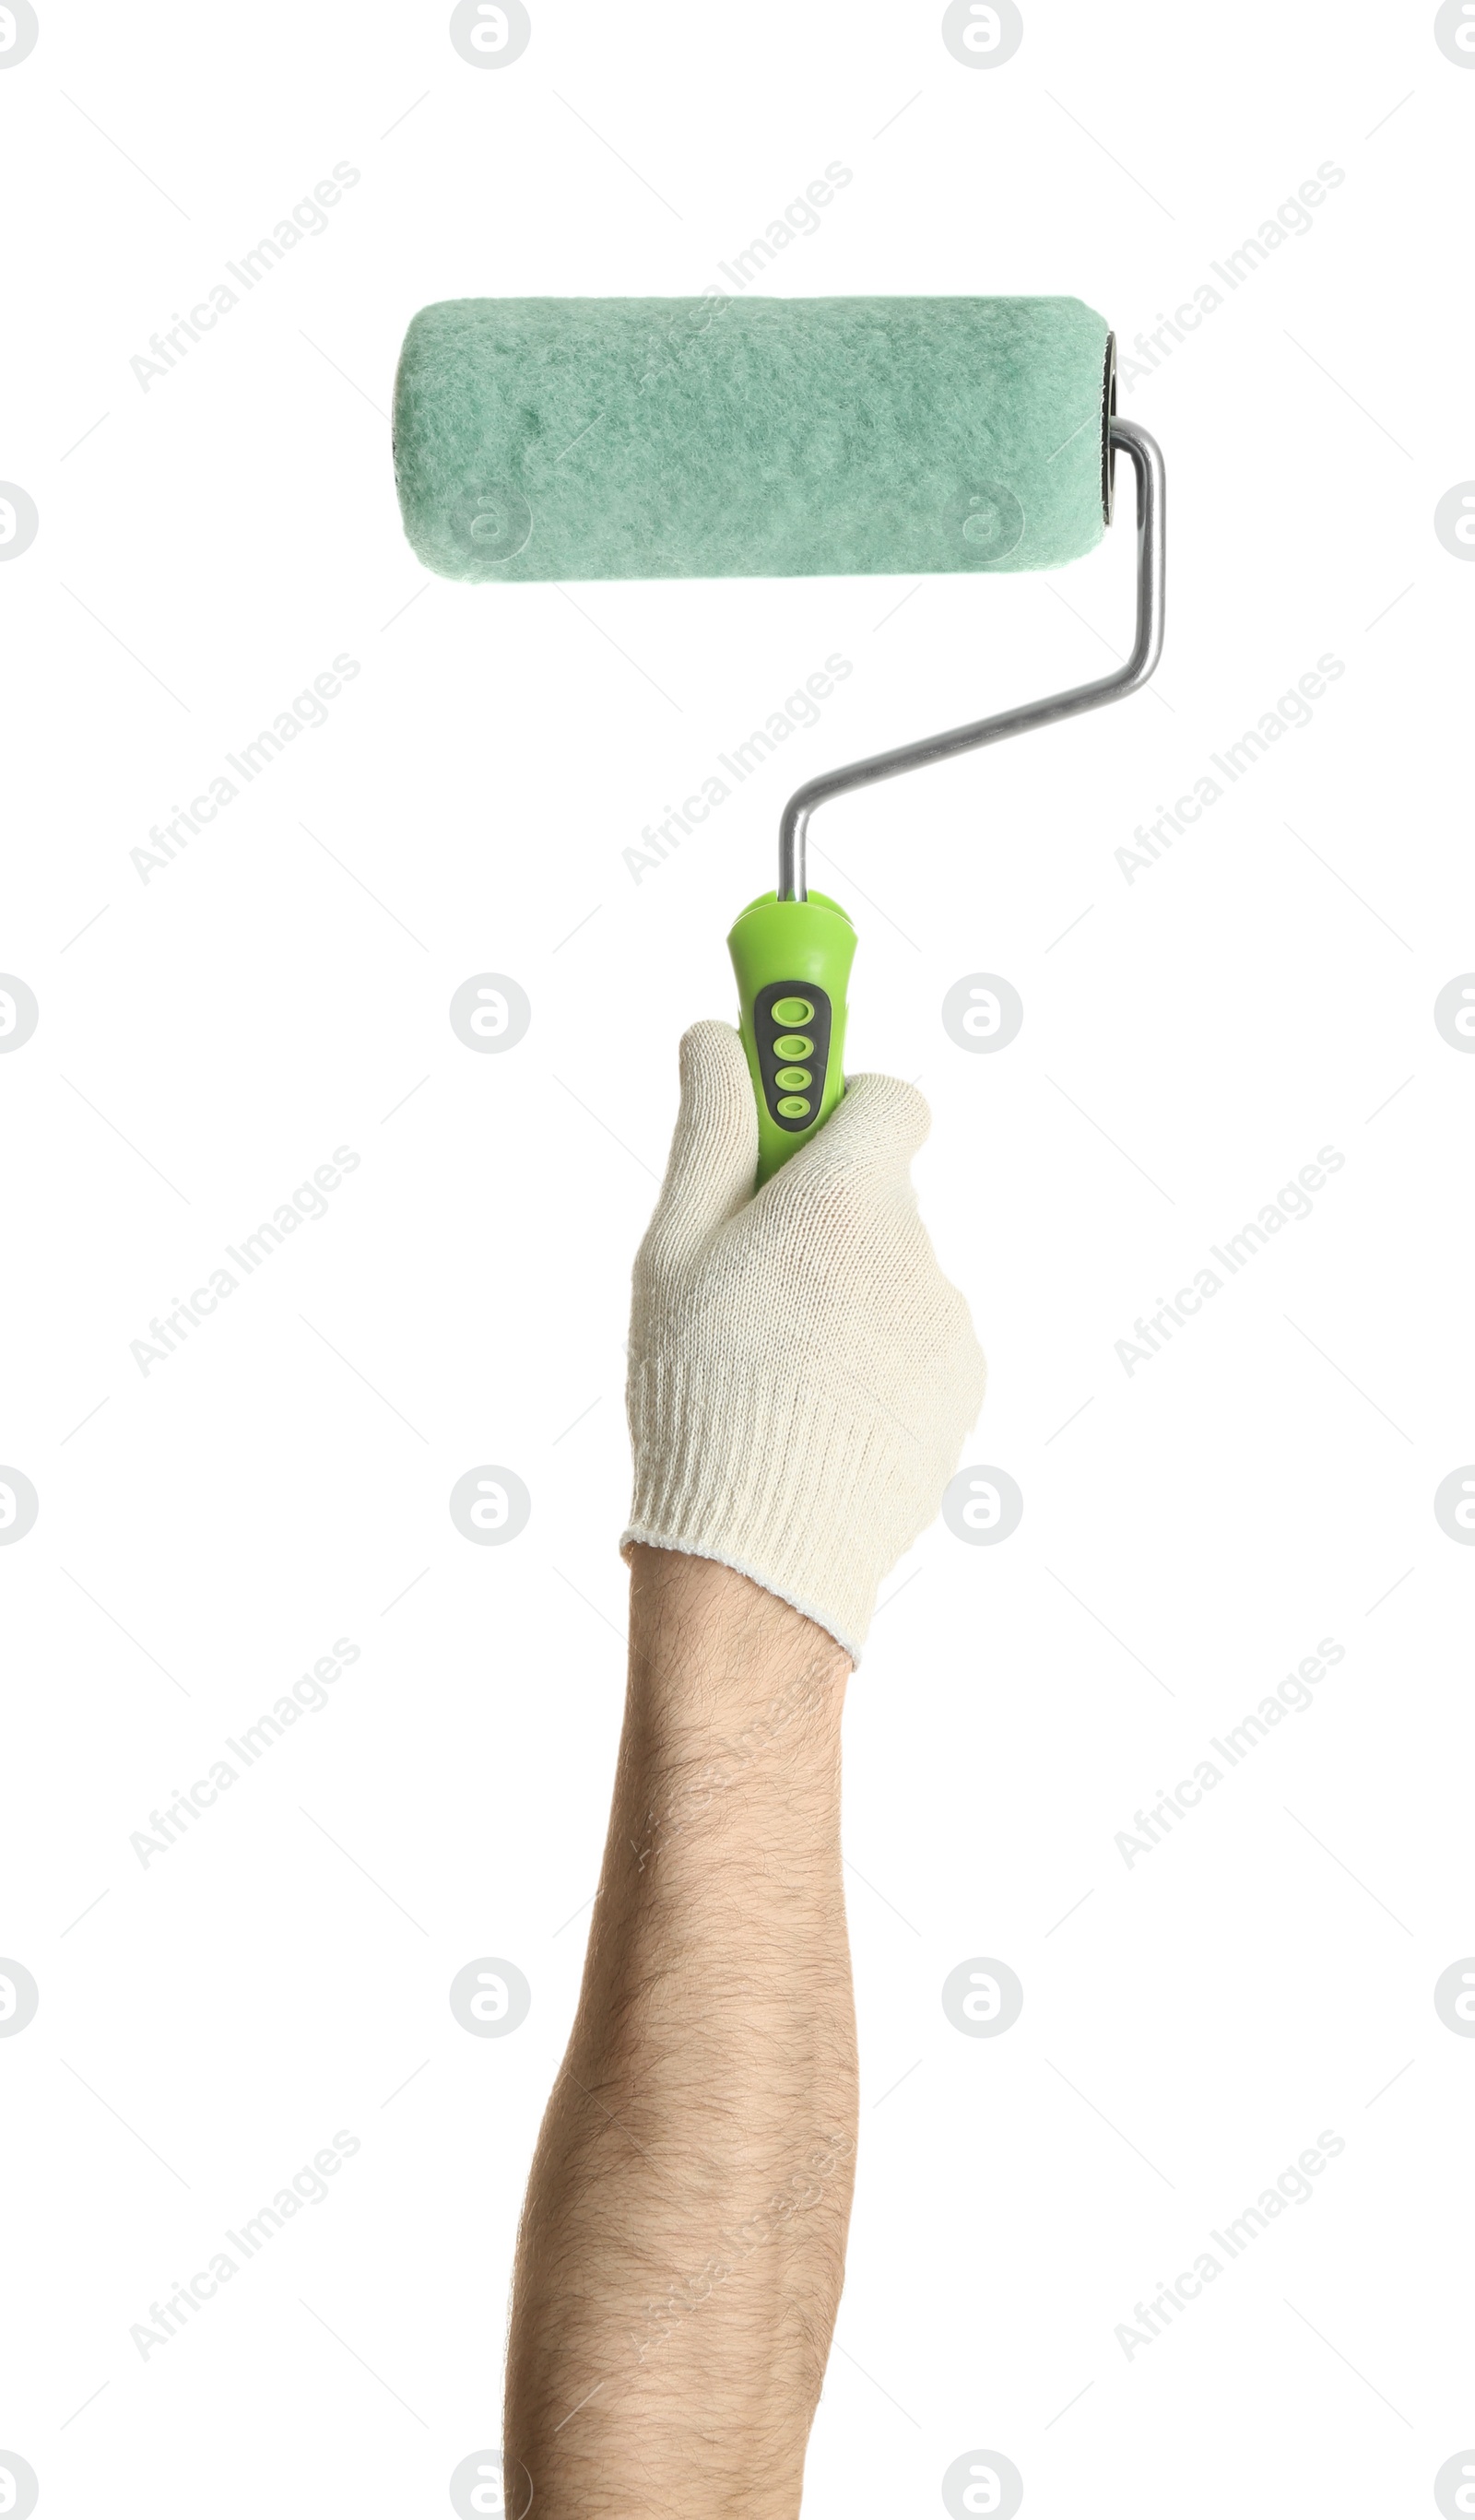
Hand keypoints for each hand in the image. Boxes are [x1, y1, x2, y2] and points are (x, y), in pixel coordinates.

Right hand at [622, 1020, 986, 1659]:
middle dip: (816, 1215)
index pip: (884, 1095)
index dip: (833, 1098)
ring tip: (770, 1365)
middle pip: (874, 1193)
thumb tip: (720, 1035)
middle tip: (743, 1272)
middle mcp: (915, 1251)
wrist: (761, 1559)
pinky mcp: (963, 1391)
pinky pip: (913, 1340)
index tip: (787, 1105)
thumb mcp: (672, 1250)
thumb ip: (711, 1127)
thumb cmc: (699, 1395)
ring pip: (891, 1273)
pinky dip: (871, 1356)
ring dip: (841, 1292)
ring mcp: (948, 1326)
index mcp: (845, 1200)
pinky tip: (812, 1408)